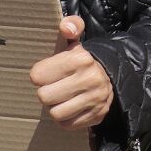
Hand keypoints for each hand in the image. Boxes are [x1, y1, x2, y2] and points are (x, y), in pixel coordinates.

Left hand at [29, 15, 112, 129]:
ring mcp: (95, 99)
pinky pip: (67, 124)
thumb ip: (70, 26)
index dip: (40, 75)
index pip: (37, 76)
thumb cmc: (83, 61)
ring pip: (55, 113)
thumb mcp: (76, 42)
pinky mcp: (97, 115)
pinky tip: (71, 107)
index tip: (48, 73)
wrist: (113, 76)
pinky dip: (66, 118)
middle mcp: (90, 79)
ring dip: (56, 107)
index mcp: (80, 59)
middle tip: (55, 86)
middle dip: (47, 92)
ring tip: (62, 98)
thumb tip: (67, 27)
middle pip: (44, 96)